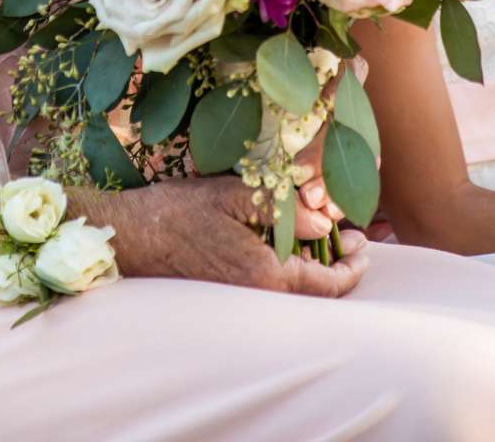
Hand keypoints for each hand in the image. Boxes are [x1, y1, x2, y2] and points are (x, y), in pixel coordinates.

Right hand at [87, 176, 371, 297]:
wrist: (132, 236)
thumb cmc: (179, 212)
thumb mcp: (234, 196)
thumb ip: (283, 209)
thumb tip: (325, 223)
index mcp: (265, 274)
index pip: (328, 284)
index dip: (352, 265)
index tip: (362, 241)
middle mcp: (259, 295)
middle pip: (316, 291)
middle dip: (338, 264)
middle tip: (350, 235)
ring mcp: (244, 297)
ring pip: (295, 288)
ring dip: (315, 265)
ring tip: (323, 234)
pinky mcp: (231, 292)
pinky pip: (274, 284)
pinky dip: (291, 266)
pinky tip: (288, 241)